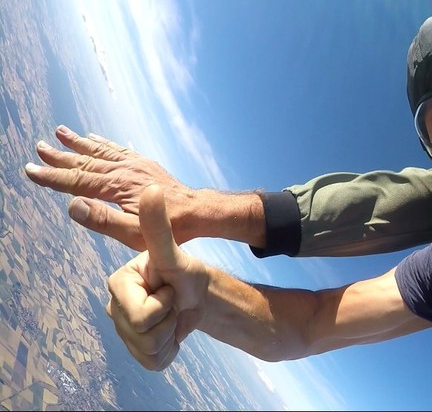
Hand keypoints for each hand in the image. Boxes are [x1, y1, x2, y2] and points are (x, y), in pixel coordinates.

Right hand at [24, 125, 194, 250]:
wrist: (198, 212)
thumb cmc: (166, 228)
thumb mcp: (132, 233)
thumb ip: (101, 220)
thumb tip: (71, 205)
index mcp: (116, 187)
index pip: (76, 180)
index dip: (51, 175)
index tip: (29, 168)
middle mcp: (124, 170)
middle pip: (85, 160)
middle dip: (60, 154)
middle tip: (39, 146)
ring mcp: (136, 165)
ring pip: (101, 150)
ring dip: (79, 142)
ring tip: (61, 131)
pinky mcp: (145, 165)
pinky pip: (119, 149)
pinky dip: (103, 143)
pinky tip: (95, 138)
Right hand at [105, 184, 208, 370]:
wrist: (199, 296)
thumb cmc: (185, 271)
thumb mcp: (174, 253)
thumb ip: (158, 226)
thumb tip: (152, 189)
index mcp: (117, 284)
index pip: (141, 314)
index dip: (163, 304)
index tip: (168, 288)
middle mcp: (113, 306)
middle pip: (142, 334)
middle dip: (168, 321)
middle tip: (172, 303)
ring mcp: (122, 330)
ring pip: (148, 350)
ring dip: (171, 335)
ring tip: (173, 316)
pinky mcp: (135, 350)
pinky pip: (153, 362)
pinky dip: (170, 351)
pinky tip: (171, 333)